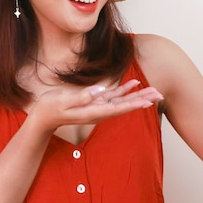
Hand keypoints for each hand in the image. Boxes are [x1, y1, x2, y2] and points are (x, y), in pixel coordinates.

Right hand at [27, 79, 163, 133]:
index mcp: (92, 112)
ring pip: (123, 101)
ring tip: (154, 91)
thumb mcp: (62, 101)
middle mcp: (99, 111)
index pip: (117, 109)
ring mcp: (98, 106)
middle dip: (142, 100)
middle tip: (159, 95)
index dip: (133, 104)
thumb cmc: (50, 109)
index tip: (147, 103)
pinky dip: (125, 90)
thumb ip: (81, 97)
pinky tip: (135, 84)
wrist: (43, 117)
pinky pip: (114, 96)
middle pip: (125, 105)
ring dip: (138, 96)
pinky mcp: (94, 101)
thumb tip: (99, 92)